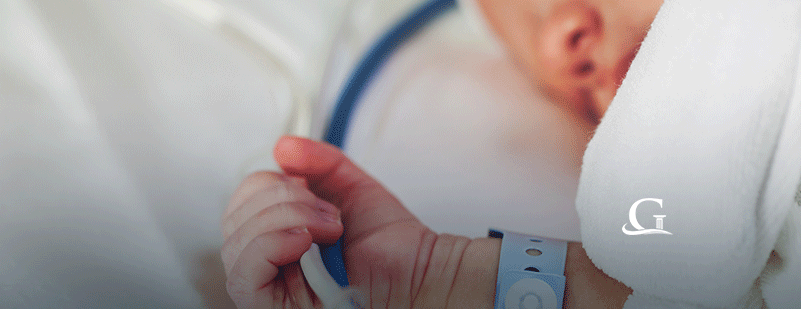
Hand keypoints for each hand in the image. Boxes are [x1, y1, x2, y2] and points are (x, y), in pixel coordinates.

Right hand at [220, 136, 496, 307]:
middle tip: (327, 212)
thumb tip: (282, 147)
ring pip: (235, 245)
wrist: (420, 269)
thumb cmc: (390, 240)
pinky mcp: (274, 308)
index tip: (310, 188)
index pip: (240, 203)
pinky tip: (303, 242)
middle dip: (281, 201)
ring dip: (284, 220)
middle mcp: (268, 260)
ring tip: (328, 228)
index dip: (268, 185)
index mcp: (278, 231)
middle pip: (233, 220)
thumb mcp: (349, 185)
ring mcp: (270, 287)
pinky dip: (269, 246)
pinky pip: (243, 278)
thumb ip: (318, 160)